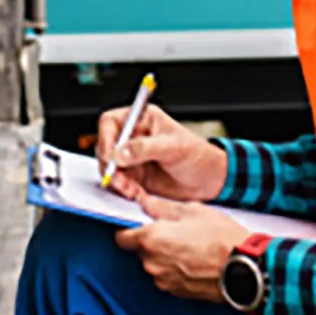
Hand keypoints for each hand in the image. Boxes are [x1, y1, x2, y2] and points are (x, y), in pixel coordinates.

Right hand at [95, 102, 226, 202]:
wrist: (210, 180)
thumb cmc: (198, 155)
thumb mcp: (173, 147)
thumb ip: (145, 148)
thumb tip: (119, 152)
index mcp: (143, 120)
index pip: (111, 122)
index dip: (106, 137)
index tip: (110, 155)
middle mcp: (133, 138)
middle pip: (105, 147)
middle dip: (109, 165)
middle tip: (119, 178)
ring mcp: (132, 159)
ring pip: (110, 169)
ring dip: (117, 181)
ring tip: (131, 190)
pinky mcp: (135, 177)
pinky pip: (119, 184)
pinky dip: (124, 191)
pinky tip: (137, 194)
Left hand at [116, 194, 252, 301]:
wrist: (243, 267)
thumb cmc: (221, 238)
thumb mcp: (193, 211)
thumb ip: (163, 208)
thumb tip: (149, 205)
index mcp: (151, 239)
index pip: (122, 238)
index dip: (129, 230)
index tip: (140, 226)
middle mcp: (152, 262)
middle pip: (140, 251)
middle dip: (153, 242)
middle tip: (175, 232)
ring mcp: (164, 280)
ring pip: (156, 264)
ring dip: (166, 257)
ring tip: (190, 247)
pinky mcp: (177, 292)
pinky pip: (169, 277)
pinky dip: (177, 270)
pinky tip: (195, 261)